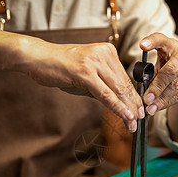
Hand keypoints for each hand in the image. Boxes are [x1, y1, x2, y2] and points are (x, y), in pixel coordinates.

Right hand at [18, 39, 144, 131]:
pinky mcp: (85, 72)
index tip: (139, 112)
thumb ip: (102, 86)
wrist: (38, 58)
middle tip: (139, 122)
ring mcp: (95, 62)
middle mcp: (105, 54)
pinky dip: (116, 106)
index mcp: (108, 52)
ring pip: (117, 90)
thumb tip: (118, 104)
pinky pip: (105, 93)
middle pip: (124, 85)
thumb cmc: (61, 68)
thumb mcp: (86, 75)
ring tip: (133, 124)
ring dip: (127, 109)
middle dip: (133, 106)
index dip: (134, 97)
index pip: (126, 79)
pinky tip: (125, 116)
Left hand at [139, 33, 177, 115]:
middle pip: (170, 69)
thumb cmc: (171, 72)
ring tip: (151, 107)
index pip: (161, 39)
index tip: (142, 45)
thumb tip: (144, 91)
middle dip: (157, 86)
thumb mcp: (160, 69)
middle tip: (146, 98)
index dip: (152, 41)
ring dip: (162, 98)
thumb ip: (151, 76)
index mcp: (170, 45)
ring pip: (177, 84)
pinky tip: (161, 106)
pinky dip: (169, 101)